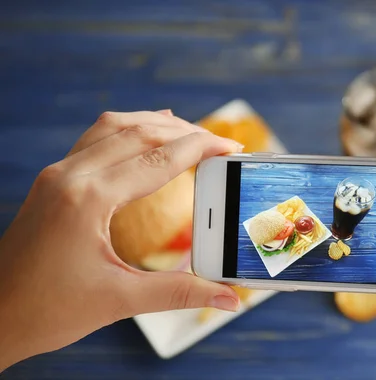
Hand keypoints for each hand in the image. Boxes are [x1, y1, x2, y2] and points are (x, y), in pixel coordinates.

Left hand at [0, 110, 242, 370]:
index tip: (231, 147)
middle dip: (186, 132)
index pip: (159, 158)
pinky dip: (129, 130)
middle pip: (140, 132)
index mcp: (88, 199)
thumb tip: (228, 297)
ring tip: (190, 134)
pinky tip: (144, 135)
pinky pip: (96, 138)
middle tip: (220, 144)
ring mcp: (58, 174)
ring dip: (157, 125)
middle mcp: (70, 176)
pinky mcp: (54, 181)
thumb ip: (180, 292)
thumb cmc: (46, 311)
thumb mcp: (120, 300)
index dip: (202, 148)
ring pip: (115, 127)